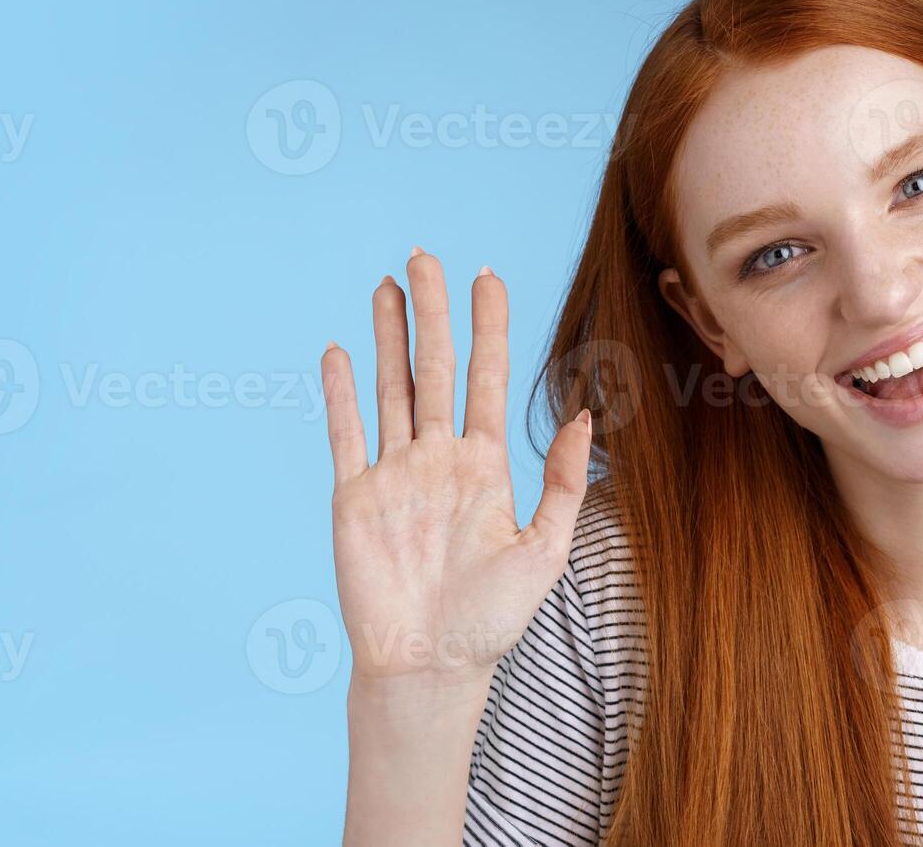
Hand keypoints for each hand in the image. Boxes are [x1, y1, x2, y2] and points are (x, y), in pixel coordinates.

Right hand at [320, 249, 592, 687]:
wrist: (429, 667)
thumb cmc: (491, 621)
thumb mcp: (545, 549)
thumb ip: (562, 482)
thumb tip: (583, 415)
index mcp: (484, 468)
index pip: (486, 381)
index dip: (489, 328)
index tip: (489, 278)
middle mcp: (437, 462)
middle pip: (435, 369)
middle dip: (434, 312)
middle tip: (428, 256)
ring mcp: (393, 476)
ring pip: (390, 389)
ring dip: (388, 336)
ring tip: (387, 285)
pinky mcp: (353, 498)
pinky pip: (346, 434)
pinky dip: (341, 393)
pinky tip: (339, 352)